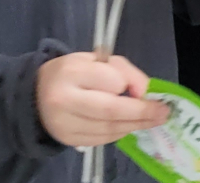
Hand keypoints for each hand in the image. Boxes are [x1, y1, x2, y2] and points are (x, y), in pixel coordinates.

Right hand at [36, 53, 167, 146]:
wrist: (36, 95)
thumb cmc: (73, 73)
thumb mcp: (96, 60)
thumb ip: (123, 69)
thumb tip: (144, 91)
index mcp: (71, 71)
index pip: (109, 80)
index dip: (128, 85)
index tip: (142, 89)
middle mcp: (64, 99)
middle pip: (110, 110)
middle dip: (142, 112)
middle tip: (163, 112)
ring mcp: (63, 123)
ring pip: (108, 128)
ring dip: (135, 125)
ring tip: (153, 120)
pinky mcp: (67, 139)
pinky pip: (101, 139)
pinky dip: (120, 133)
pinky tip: (131, 126)